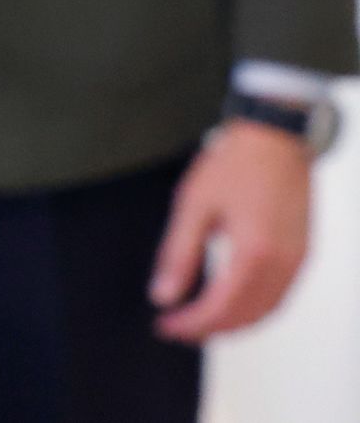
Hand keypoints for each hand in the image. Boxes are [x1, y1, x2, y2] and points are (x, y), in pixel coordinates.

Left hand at [150, 118, 312, 340]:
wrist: (275, 137)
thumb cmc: (233, 164)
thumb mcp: (192, 206)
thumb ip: (177, 254)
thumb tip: (162, 295)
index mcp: (254, 252)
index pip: (221, 307)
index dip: (192, 323)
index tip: (166, 326)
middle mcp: (283, 263)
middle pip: (248, 316)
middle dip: (211, 329)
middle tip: (178, 328)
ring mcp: (298, 260)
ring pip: (268, 311)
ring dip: (235, 323)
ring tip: (199, 320)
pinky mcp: (303, 252)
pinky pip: (281, 295)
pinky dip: (255, 308)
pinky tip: (230, 302)